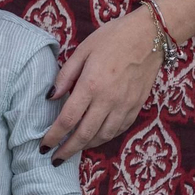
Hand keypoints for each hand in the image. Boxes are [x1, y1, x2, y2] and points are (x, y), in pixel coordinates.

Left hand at [44, 7, 161, 161]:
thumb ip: (65, 75)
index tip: (43, 146)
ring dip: (86, 146)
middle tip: (55, 159)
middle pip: (84, 135)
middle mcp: (108, 100)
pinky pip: (119, 129)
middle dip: (67, 150)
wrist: (151, 35)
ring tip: (73, 149)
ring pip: (103, 136)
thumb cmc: (113, 37)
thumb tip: (50, 97)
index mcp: (91, 85)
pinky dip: (105, 138)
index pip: (67, 119)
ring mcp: (124, 106)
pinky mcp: (136, 106)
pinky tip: (96, 138)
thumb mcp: (83, 50)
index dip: (53, 136)